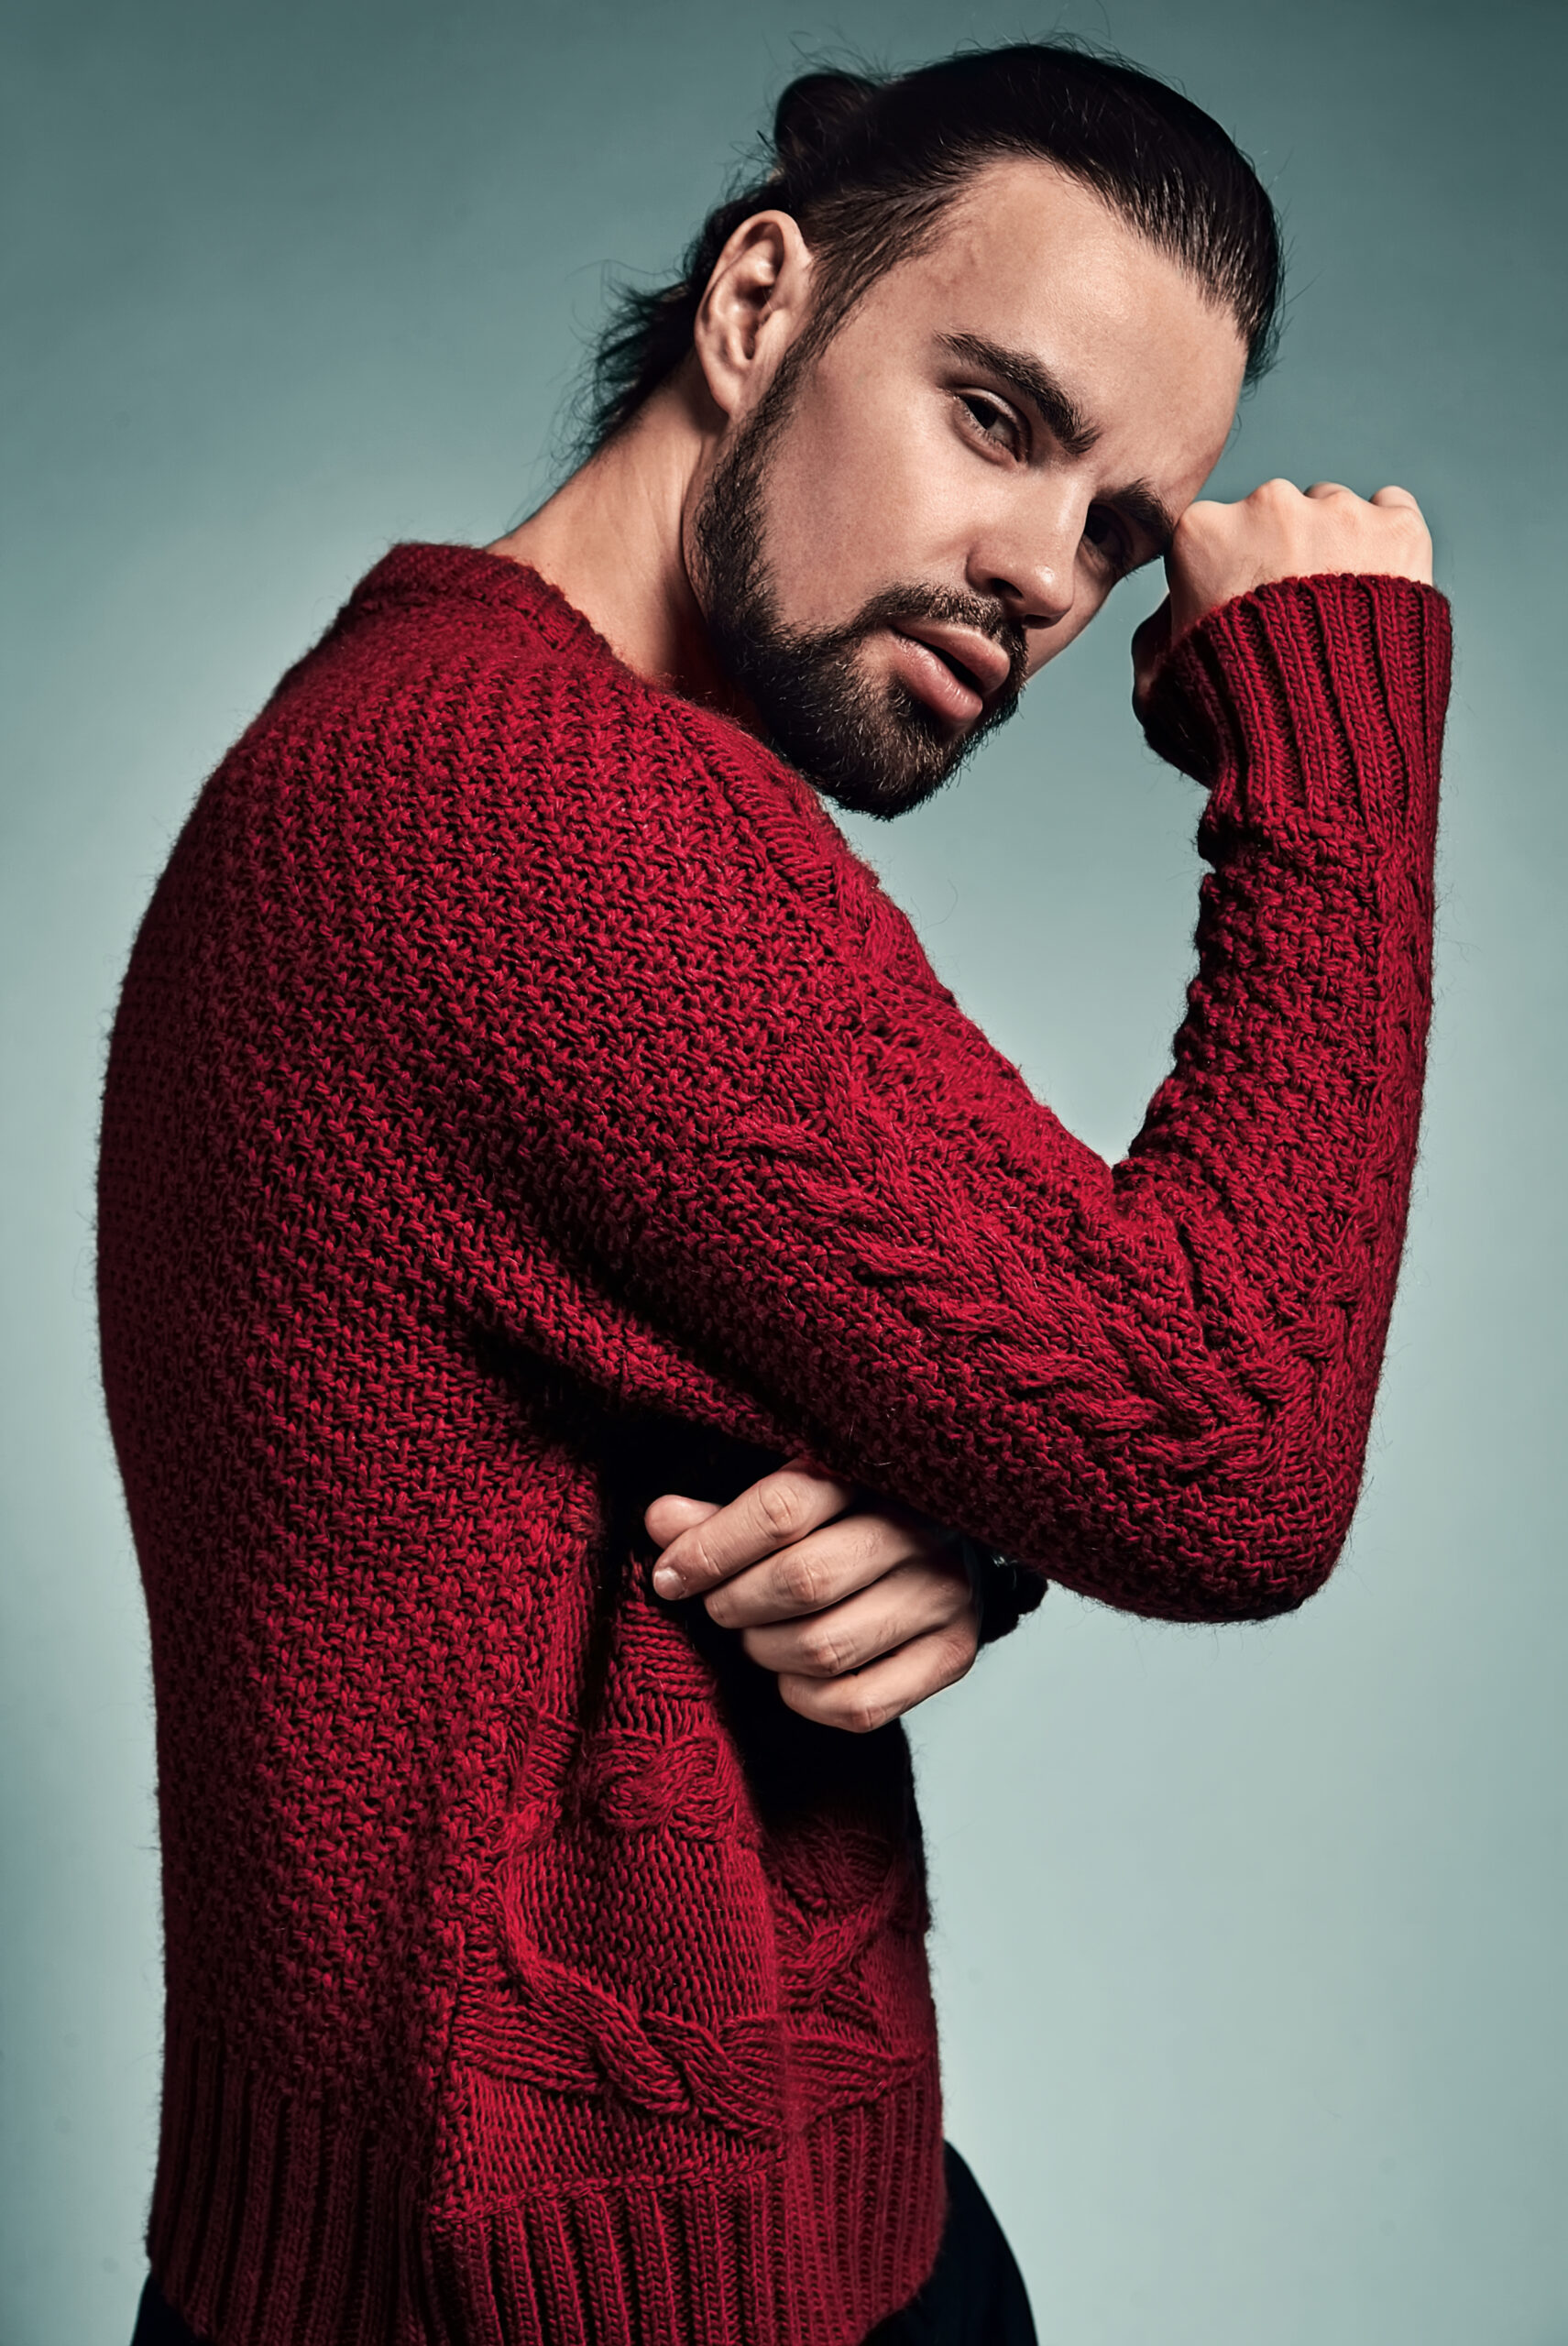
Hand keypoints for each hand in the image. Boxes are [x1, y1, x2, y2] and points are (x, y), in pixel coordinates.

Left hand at [644, 1458, 978, 1733]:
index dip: (711, 1549)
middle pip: (801, 1582)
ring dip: (765, 1649)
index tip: (669, 1575)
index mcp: (874, 1471)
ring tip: (757, 1632)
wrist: (948, 1540)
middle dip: (735, 1603)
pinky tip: (794, 1671)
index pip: (781, 1511)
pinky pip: (857, 1705)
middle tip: (718, 1604)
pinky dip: (804, 1697)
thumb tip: (661, 1522)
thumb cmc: (850, 1512)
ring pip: (824, 1648)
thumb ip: (728, 1512)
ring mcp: (944, 1595)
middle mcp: (920, 1531)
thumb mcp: (793, 1492)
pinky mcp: (954, 1654)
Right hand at [1133, 479, 1432, 712]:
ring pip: (1336, 513)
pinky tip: (1379, 597)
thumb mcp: (1157, 690)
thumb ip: (1154, 635)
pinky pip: (1393, 512)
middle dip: (1284, 556)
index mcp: (1201, 532)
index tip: (1241, 620)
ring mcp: (1341, 513)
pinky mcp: (1400, 528)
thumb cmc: (1236, 729)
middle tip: (1294, 627)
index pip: (1215, 535)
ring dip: (1337, 550)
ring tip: (1342, 624)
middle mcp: (1269, 506)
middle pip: (1277, 516)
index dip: (1227, 580)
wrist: (1326, 758)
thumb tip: (1170, 608)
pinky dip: (1388, 545)